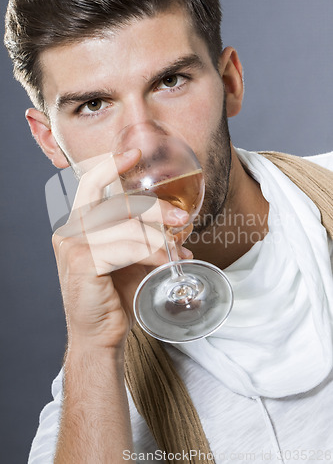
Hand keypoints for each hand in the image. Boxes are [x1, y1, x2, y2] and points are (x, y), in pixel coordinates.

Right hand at [52, 150, 190, 350]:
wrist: (100, 335)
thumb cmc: (114, 295)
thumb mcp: (129, 259)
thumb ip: (142, 237)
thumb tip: (178, 225)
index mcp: (79, 224)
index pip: (90, 184)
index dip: (111, 165)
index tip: (134, 154)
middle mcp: (71, 230)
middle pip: (118, 204)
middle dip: (155, 208)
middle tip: (182, 220)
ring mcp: (73, 245)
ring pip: (127, 227)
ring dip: (159, 239)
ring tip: (177, 252)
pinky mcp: (83, 262)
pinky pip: (127, 248)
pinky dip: (151, 254)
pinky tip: (164, 264)